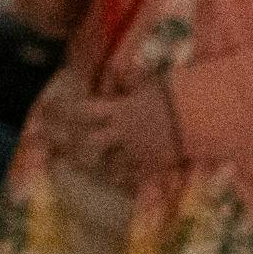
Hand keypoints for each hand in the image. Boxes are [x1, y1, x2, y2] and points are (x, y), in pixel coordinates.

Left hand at [41, 75, 184, 181]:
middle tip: (66, 150)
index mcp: (118, 110)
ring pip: (110, 166)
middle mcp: (122, 133)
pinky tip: (120, 181)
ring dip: (103, 166)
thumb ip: (133, 81)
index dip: (68, 112)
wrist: (198, 118)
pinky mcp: (152, 166)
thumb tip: (124, 72)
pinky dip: (126, 180)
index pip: (84, 112)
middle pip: (90, 143)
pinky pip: (134, 178)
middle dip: (77, 147)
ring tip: (94, 167)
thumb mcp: (151, 82)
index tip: (54, 112)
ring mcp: (136, 152)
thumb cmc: (175, 95)